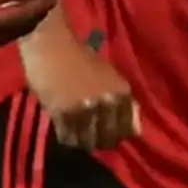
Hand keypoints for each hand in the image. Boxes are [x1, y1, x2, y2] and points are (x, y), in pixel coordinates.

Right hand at [24, 24, 137, 149]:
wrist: (51, 46)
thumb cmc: (79, 57)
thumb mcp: (109, 76)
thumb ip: (123, 102)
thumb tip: (136, 131)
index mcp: (122, 93)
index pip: (129, 129)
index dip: (118, 134)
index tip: (109, 134)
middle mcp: (107, 103)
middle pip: (108, 138)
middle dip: (100, 141)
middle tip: (91, 138)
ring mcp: (85, 109)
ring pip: (87, 140)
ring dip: (82, 141)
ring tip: (76, 135)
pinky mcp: (63, 114)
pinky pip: (68, 136)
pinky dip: (66, 137)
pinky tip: (64, 131)